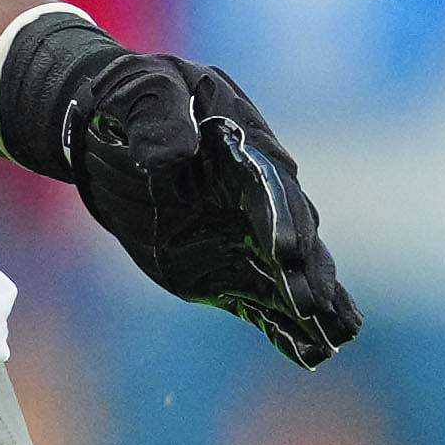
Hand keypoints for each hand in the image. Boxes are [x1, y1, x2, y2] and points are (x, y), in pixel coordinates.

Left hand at [2, 21, 360, 368]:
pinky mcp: (225, 263)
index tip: (285, 252)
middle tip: (313, 305)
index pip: (270, 184)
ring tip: (336, 335)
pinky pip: (259, 294)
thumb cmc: (131, 100)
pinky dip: (282, 322)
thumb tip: (173, 158)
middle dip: (304, 268)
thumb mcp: (141, 93)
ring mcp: (245, 231)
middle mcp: (258, 192)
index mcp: (245, 143)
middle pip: (292, 230)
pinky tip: (311, 351)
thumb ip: (159, 119)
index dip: (281, 218)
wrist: (107, 130)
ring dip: (311, 301)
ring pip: (289, 268)